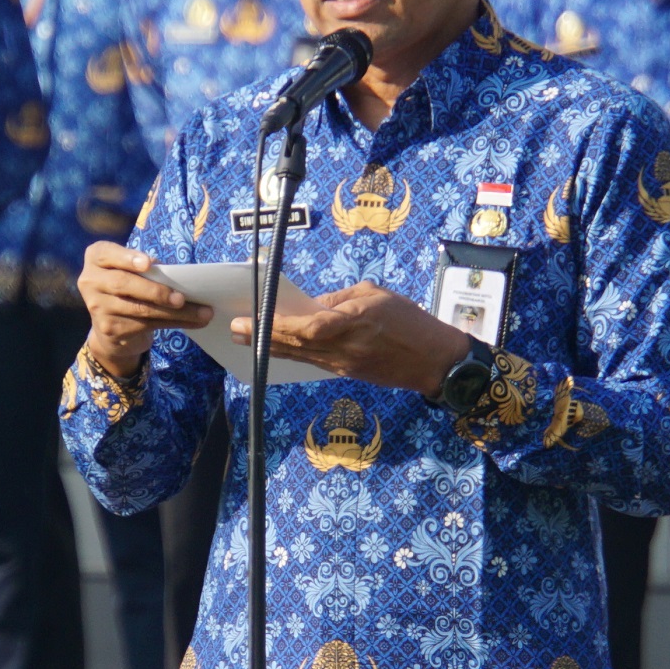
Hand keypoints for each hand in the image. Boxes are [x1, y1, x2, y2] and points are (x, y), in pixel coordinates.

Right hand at [78, 241, 207, 378]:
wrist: (111, 328)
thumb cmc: (129, 288)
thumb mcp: (132, 272)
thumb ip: (145, 268)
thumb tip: (176, 274)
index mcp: (96, 259)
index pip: (107, 253)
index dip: (127, 258)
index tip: (149, 264)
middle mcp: (90, 281)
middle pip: (123, 284)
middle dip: (156, 291)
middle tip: (181, 298)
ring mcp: (98, 307)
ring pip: (140, 309)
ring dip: (174, 312)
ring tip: (201, 312)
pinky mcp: (110, 329)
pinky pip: (146, 325)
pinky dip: (175, 323)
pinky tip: (194, 321)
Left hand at [256, 282, 473, 394]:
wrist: (435, 361)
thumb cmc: (411, 321)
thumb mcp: (377, 295)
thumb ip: (341, 299)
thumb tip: (313, 305)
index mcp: (355, 323)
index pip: (309, 328)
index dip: (279, 325)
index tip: (255, 317)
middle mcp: (346, 349)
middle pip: (296, 345)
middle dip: (262, 337)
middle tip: (235, 329)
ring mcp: (345, 365)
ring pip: (300, 356)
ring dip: (271, 347)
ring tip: (245, 339)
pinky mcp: (348, 373)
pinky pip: (313, 362)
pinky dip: (292, 354)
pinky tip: (276, 348)